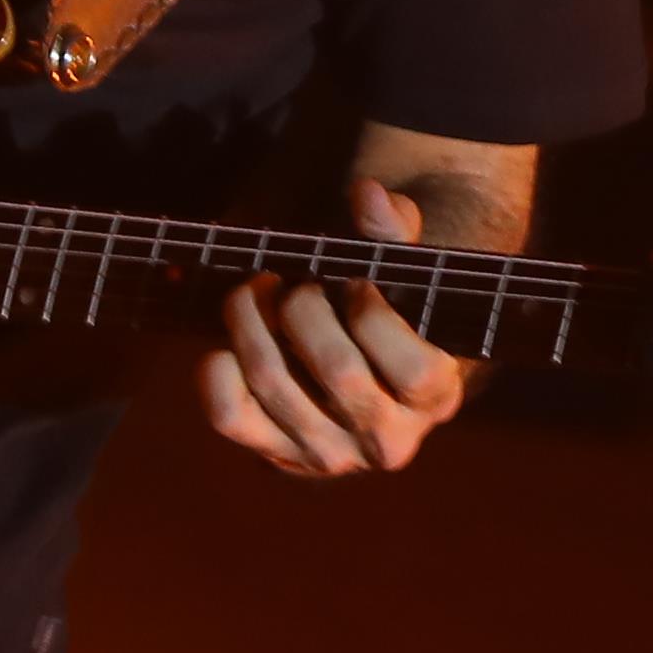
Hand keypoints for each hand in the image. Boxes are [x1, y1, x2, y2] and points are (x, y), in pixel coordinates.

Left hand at [204, 176, 472, 477]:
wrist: (361, 371)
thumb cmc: (388, 310)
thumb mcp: (406, 274)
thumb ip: (395, 234)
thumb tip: (369, 196)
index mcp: (435, 396)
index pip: (413, 368)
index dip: (374, 311)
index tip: (355, 280)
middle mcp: (387, 440)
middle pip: (338, 371)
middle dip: (305, 305)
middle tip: (295, 281)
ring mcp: (330, 455)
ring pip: (274, 384)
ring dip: (251, 318)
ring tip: (256, 289)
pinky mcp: (277, 457)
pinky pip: (228, 415)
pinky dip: (217, 367)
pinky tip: (232, 340)